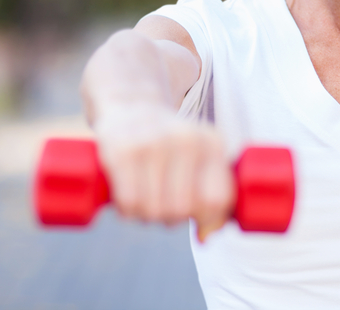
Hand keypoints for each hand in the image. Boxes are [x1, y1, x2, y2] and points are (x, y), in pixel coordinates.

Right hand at [94, 104, 233, 238]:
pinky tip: (126, 198)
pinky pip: (130, 203)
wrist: (130, 102)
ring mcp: (153, 144)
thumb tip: (206, 238)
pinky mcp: (122, 151)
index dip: (206, 218)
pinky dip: (127, 210)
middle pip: (182, 211)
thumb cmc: (169, 143)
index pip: (217, 200)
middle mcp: (186, 140)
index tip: (194, 216)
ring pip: (154, 210)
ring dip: (145, 215)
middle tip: (161, 202)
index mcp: (212, 142)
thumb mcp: (200, 157)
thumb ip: (212, 195)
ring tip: (143, 198)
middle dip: (169, 217)